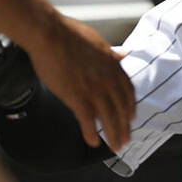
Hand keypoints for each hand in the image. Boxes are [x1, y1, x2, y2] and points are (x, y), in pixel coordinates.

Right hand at [27, 16, 134, 150]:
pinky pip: (87, 121)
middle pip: (121, 109)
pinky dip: (91, 133)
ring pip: (109, 118)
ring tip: (115, 147)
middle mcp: (107, 80)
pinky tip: (92, 142)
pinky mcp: (77, 97)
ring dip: (113, 135)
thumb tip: (123, 55)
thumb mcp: (98, 41)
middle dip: (125, 127)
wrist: (49, 34)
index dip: (131, 107)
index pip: (128, 92)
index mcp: (113, 66)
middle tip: (126, 139)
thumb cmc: (69, 34)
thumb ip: (112, 53)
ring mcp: (93, 89)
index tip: (131, 117)